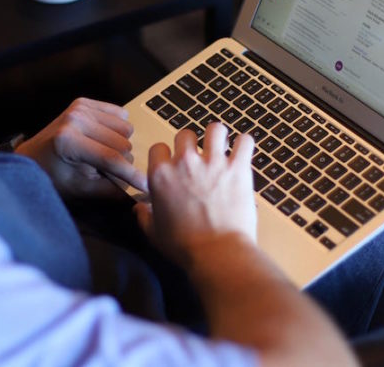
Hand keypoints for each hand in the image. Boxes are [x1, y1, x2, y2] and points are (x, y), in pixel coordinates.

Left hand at [15, 98, 146, 198]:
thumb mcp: (80, 189)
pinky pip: (120, 114)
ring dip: (120, 145)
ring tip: (102, 154)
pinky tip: (104, 138)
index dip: (132, 174)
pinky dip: (118, 129)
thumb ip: (111, 191)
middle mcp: (75, 119)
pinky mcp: (84, 102)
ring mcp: (80, 108)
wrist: (32, 157)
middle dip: (122, 162)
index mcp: (69, 142)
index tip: (147, 185)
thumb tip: (140, 192)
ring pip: (125, 128)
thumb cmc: (53, 176)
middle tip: (107, 171)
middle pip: (122, 144)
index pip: (111, 159)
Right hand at [134, 122, 256, 266]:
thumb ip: (144, 216)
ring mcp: (213, 163)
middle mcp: (185, 163)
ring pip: (215, 129)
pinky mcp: (238, 168)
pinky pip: (244, 141)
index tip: (173, 165)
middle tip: (198, 159)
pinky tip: (242, 152)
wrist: (217, 253)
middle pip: (185, 134)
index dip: (166, 155)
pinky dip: (244, 144)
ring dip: (217, 137)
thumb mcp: (154, 233)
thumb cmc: (185, 246)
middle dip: (191, 144)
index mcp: (161, 175)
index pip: (158, 147)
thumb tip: (139, 209)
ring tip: (221, 148)